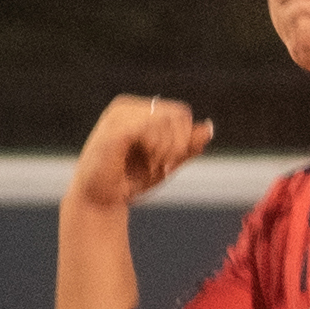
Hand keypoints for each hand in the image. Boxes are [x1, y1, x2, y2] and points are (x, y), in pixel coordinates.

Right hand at [68, 95, 212, 209]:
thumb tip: (208, 128)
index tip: (171, 164)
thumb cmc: (130, 180)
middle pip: (177, 115)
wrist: (101, 201)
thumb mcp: (166, 163)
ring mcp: (119, 116)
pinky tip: (148, 163)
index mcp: (139, 110)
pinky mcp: (114, 129)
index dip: (184, 140)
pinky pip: (149, 127)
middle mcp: (127, 107)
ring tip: (152, 166)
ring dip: (166, 150)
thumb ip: (186, 146)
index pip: (180, 113)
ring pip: (166, 120)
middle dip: (178, 145)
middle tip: (163, 166)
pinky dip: (156, 149)